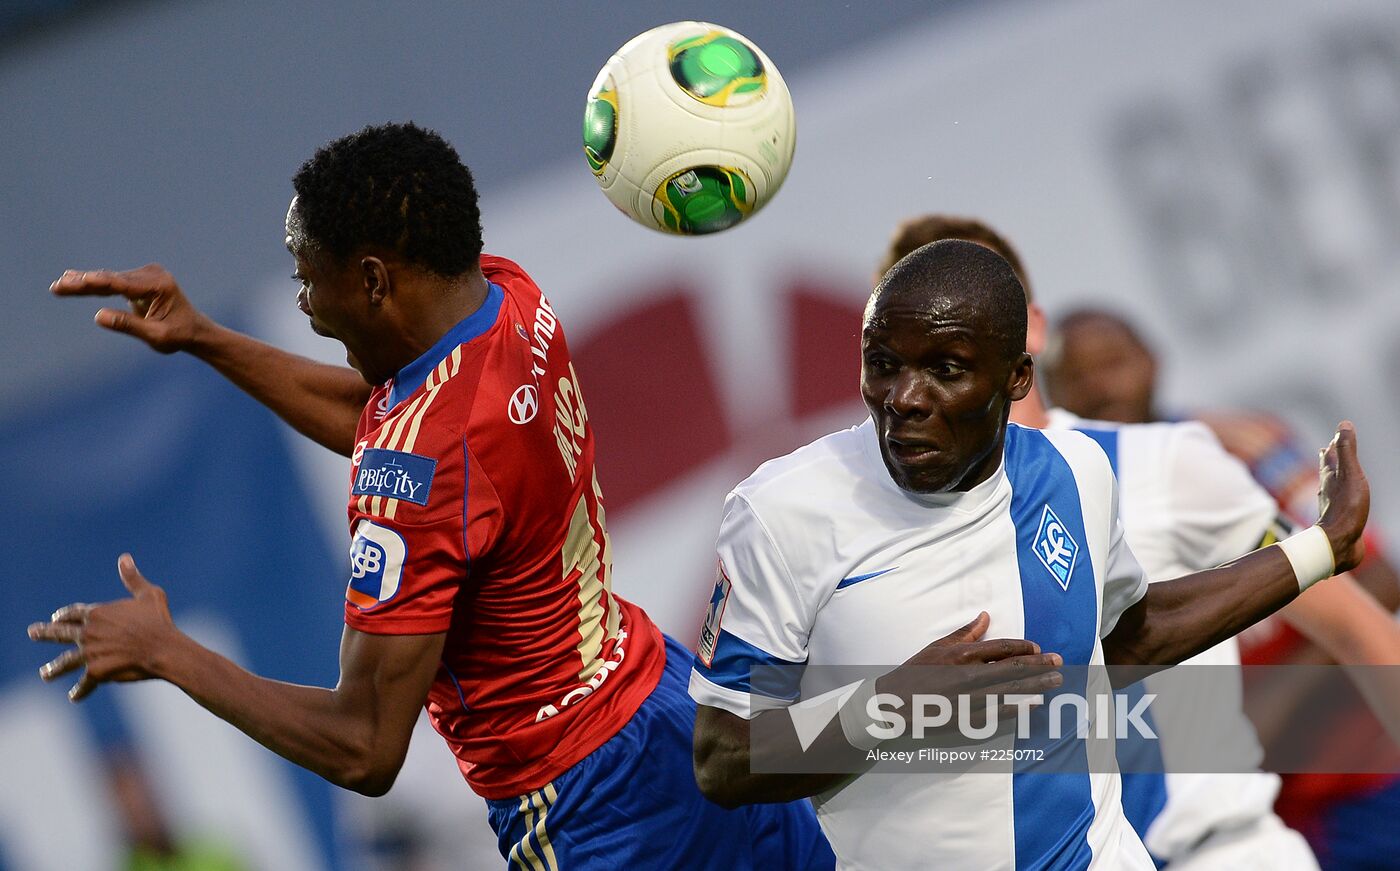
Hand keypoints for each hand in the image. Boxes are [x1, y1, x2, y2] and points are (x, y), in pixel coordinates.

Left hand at [28, 554, 178, 700]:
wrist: (163, 648)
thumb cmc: (158, 620)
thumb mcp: (148, 594)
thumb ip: (132, 578)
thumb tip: (124, 558)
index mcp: (98, 613)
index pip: (74, 613)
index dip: (65, 615)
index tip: (57, 618)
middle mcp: (89, 632)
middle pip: (61, 633)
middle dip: (45, 633)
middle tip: (33, 633)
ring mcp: (90, 653)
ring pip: (66, 661)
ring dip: (54, 668)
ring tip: (45, 674)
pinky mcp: (96, 671)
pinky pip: (85, 683)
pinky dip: (79, 691)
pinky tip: (74, 697)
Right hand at [51, 264, 210, 353]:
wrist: (195, 331)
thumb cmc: (180, 335)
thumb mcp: (157, 336)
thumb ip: (129, 325)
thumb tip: (99, 316)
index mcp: (159, 285)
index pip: (121, 284)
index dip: (95, 283)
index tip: (74, 282)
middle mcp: (152, 275)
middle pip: (111, 279)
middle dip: (83, 283)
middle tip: (58, 286)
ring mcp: (145, 275)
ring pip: (109, 279)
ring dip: (84, 283)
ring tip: (59, 285)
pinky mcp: (138, 280)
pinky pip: (112, 282)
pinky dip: (94, 284)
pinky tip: (72, 279)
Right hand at [877, 612, 1062, 712]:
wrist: (895, 705)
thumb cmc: (915, 673)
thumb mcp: (937, 647)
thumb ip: (964, 633)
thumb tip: (985, 616)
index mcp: (961, 655)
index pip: (1001, 648)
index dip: (1023, 647)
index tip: (1039, 648)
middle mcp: (969, 675)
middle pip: (1013, 668)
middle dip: (1039, 664)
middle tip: (1059, 662)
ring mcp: (970, 699)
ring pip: (1012, 690)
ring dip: (1037, 685)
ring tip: (1056, 681)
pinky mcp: (969, 719)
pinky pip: (1001, 713)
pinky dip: (1020, 708)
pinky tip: (1035, 705)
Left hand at [1317, 421, 1369, 572]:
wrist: (1338, 542)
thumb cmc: (1346, 507)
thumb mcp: (1350, 473)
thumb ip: (1347, 450)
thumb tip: (1344, 424)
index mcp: (1331, 477)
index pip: (1330, 457)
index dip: (1333, 447)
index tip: (1332, 439)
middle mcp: (1328, 490)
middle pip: (1327, 471)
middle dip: (1328, 460)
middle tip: (1326, 450)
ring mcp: (1332, 506)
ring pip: (1331, 488)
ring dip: (1333, 478)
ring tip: (1333, 475)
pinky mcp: (1339, 521)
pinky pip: (1339, 506)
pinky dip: (1340, 499)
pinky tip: (1342, 505)